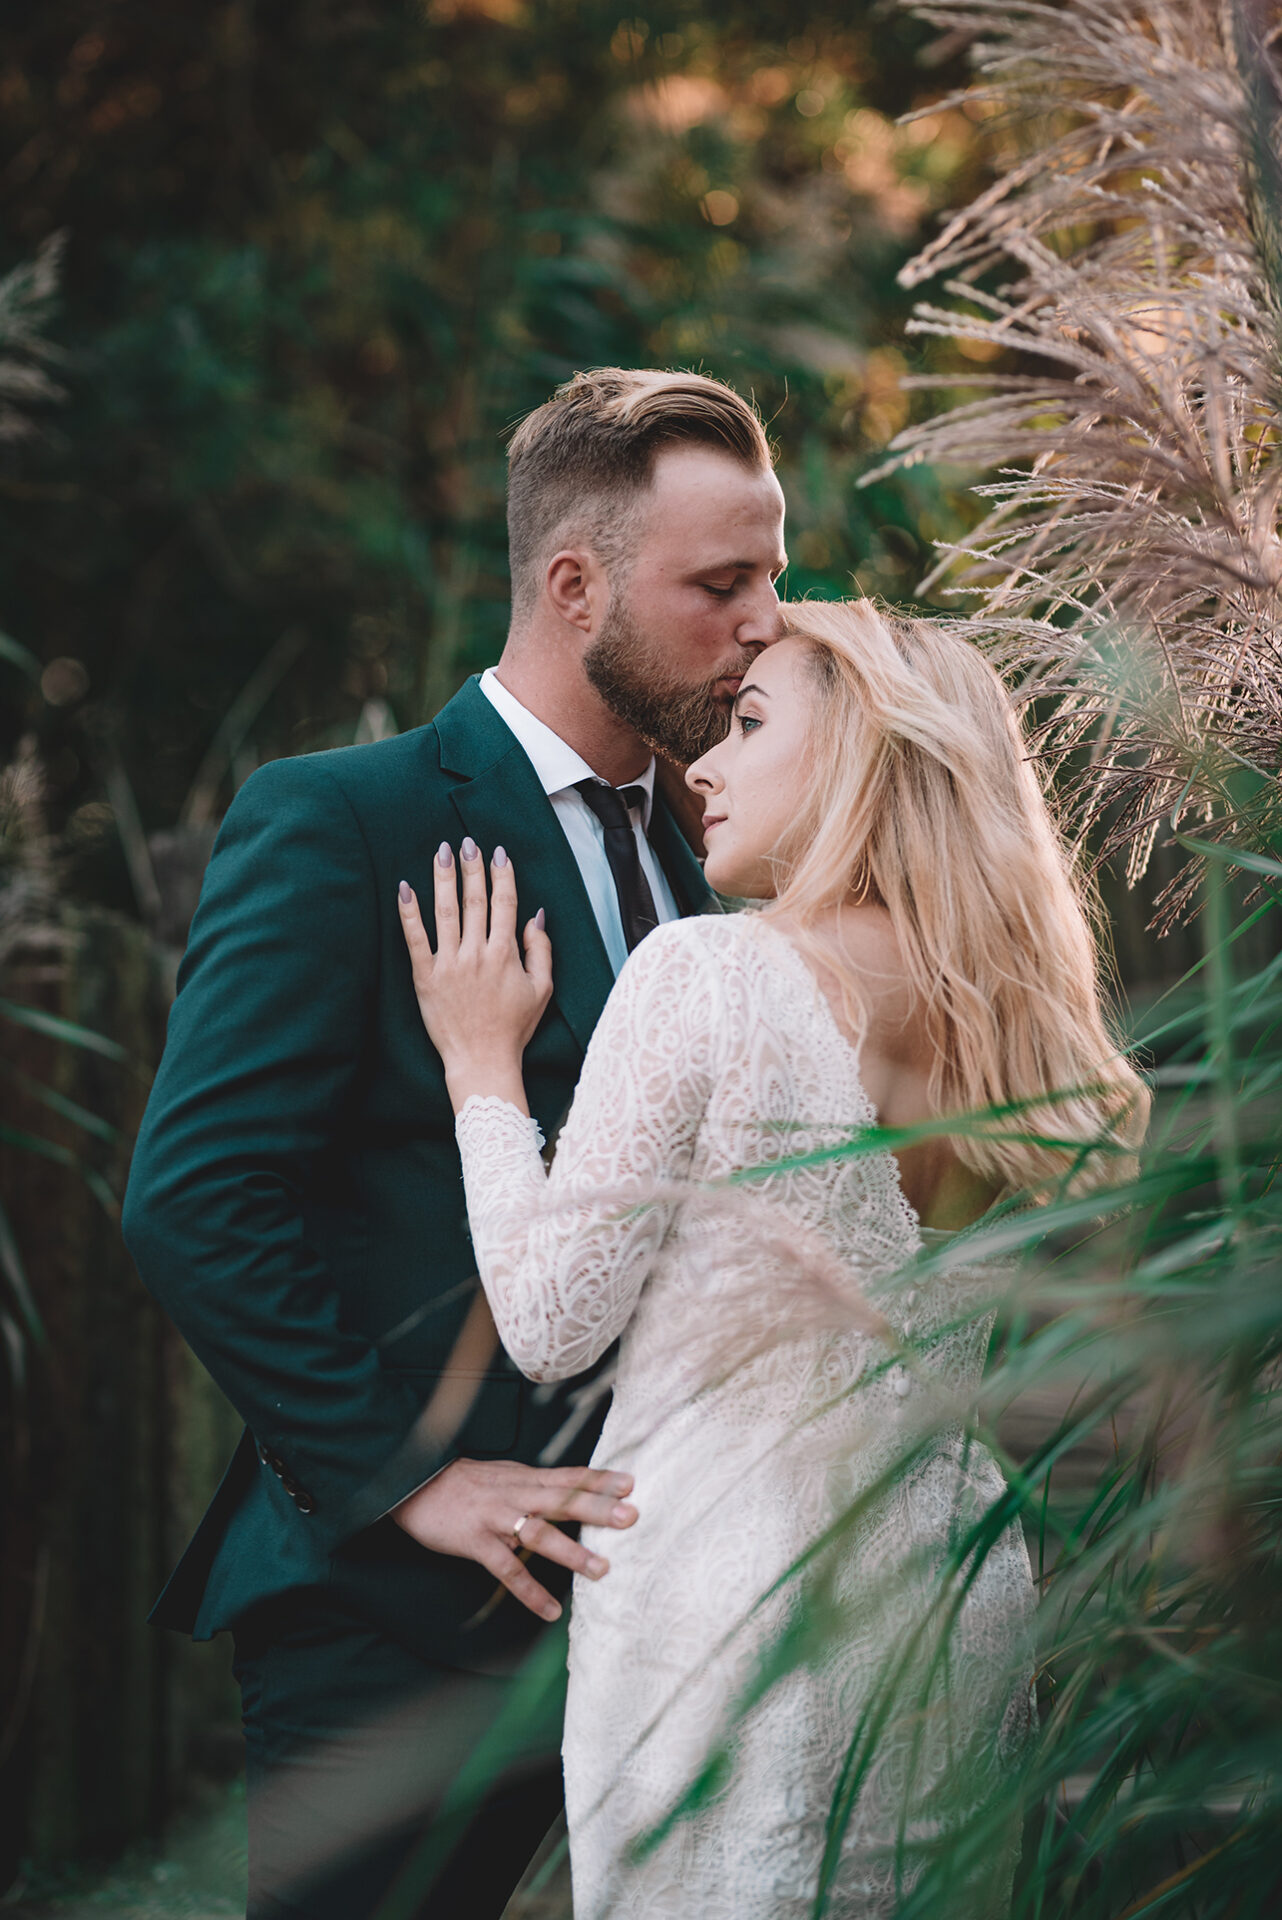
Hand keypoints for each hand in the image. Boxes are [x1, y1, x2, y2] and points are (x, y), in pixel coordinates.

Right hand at [391, 1457, 637, 1621]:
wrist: (413, 1485)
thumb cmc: (463, 1483)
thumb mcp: (503, 1475)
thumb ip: (535, 1484)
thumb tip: (571, 1490)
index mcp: (524, 1478)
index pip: (568, 1475)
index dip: (599, 1479)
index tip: (630, 1483)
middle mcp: (514, 1494)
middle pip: (562, 1499)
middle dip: (597, 1507)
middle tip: (631, 1516)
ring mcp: (495, 1517)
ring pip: (538, 1532)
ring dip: (571, 1551)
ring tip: (602, 1568)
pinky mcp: (475, 1541)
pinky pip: (507, 1569)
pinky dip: (530, 1591)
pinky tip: (551, 1610)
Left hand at [398, 840, 551, 1108]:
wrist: (482, 1060)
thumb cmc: (513, 1027)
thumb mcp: (542, 990)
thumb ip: (540, 950)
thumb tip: (536, 916)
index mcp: (506, 954)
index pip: (505, 904)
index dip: (502, 875)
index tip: (498, 853)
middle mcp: (478, 953)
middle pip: (475, 901)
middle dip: (472, 868)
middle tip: (468, 842)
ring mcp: (449, 964)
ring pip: (446, 912)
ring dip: (444, 878)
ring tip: (442, 851)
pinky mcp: (425, 977)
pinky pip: (415, 938)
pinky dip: (410, 912)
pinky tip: (405, 888)